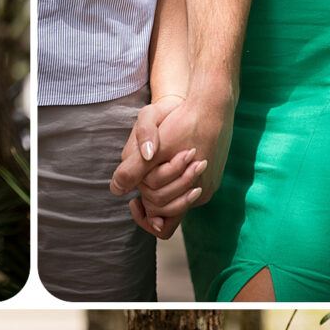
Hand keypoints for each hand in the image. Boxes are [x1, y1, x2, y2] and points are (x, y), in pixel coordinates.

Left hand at [110, 79, 234, 222]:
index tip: (133, 201)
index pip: (162, 225)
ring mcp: (209, 185)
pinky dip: (173, 178)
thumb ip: (133, 170)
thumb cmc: (181, 122)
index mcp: (188, 193)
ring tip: (153, 162)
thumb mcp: (152, 147)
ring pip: (177, 197)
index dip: (144, 217)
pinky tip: (165, 159)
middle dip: (150, 195)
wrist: (212, 104)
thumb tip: (116, 190)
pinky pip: (187, 187)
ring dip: (161, 184)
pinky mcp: (212, 175)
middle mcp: (201, 194)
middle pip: (167, 210)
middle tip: (141, 173)